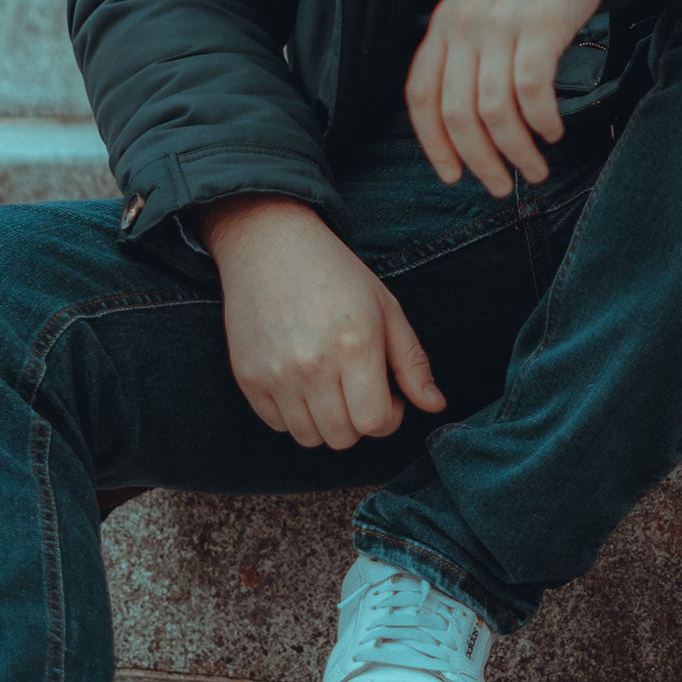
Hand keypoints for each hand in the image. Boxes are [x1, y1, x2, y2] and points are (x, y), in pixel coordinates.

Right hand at [201, 195, 445, 449]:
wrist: (269, 244)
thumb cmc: (335, 274)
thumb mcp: (386, 308)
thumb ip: (412, 362)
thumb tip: (435, 405)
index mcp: (354, 345)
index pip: (374, 423)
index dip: (388, 418)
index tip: (387, 396)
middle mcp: (311, 364)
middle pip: (342, 437)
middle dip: (360, 422)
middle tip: (360, 391)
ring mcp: (274, 373)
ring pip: (309, 437)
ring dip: (327, 423)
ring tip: (332, 388)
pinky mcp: (247, 376)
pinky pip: (277, 424)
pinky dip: (294, 415)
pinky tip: (303, 383)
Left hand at [405, 0, 614, 195]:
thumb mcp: (478, 4)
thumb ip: (465, 49)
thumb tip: (468, 116)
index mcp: (443, 25)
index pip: (421, 97)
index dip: (433, 144)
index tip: (452, 176)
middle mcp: (464, 27)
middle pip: (456, 114)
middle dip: (478, 161)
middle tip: (501, 185)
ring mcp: (501, 25)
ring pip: (494, 111)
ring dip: (515, 151)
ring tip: (535, 169)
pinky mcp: (541, 24)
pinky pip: (532, 90)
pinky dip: (541, 121)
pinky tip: (554, 131)